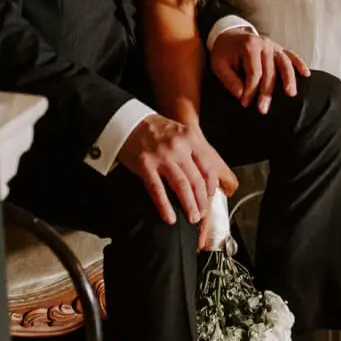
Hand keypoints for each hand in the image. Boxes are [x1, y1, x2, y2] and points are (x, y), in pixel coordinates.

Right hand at [119, 114, 237, 224]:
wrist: (129, 121)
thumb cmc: (157, 130)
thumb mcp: (181, 133)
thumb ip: (194, 151)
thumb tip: (205, 178)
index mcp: (191, 138)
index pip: (208, 167)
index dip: (210, 187)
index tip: (209, 198)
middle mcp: (179, 146)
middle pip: (196, 180)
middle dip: (201, 201)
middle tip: (202, 215)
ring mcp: (162, 156)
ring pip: (181, 186)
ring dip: (189, 205)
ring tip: (192, 218)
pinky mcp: (145, 165)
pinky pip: (158, 190)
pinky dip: (165, 207)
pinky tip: (170, 217)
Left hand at [210, 27, 309, 113]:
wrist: (228, 35)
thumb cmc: (223, 52)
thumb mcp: (218, 65)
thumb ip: (229, 80)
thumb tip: (242, 94)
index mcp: (249, 46)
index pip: (254, 72)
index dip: (250, 90)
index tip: (245, 103)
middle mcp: (264, 44)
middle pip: (270, 71)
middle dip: (267, 92)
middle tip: (263, 109)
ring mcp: (273, 45)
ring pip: (284, 63)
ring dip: (288, 79)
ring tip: (290, 94)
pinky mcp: (278, 48)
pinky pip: (291, 55)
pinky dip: (299, 64)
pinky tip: (306, 74)